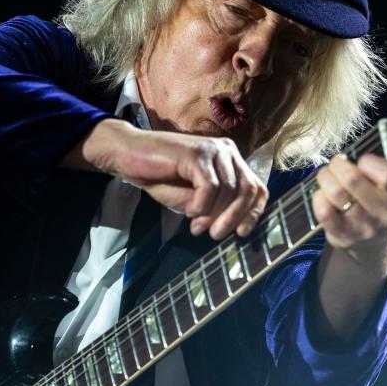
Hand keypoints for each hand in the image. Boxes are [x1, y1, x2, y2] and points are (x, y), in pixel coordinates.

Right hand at [65, 118, 268, 239]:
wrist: (129, 156)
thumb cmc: (160, 177)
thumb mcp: (193, 198)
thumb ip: (215, 207)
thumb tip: (235, 226)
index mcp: (230, 160)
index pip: (257, 187)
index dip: (254, 213)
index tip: (242, 234)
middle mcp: (226, 151)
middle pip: (248, 189)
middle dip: (234, 218)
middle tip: (215, 236)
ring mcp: (213, 150)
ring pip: (229, 191)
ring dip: (213, 215)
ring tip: (196, 226)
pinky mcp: (196, 153)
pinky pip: (210, 188)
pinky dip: (200, 206)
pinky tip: (189, 212)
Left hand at [312, 153, 386, 264]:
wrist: (372, 240)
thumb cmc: (380, 201)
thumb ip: (386, 167)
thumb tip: (357, 159)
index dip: (369, 162)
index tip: (362, 161)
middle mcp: (386, 214)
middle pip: (352, 179)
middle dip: (338, 164)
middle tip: (336, 163)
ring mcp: (364, 227)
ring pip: (335, 192)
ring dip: (325, 177)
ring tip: (327, 176)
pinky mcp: (343, 235)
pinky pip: (323, 210)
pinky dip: (319, 197)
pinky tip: (324, 195)